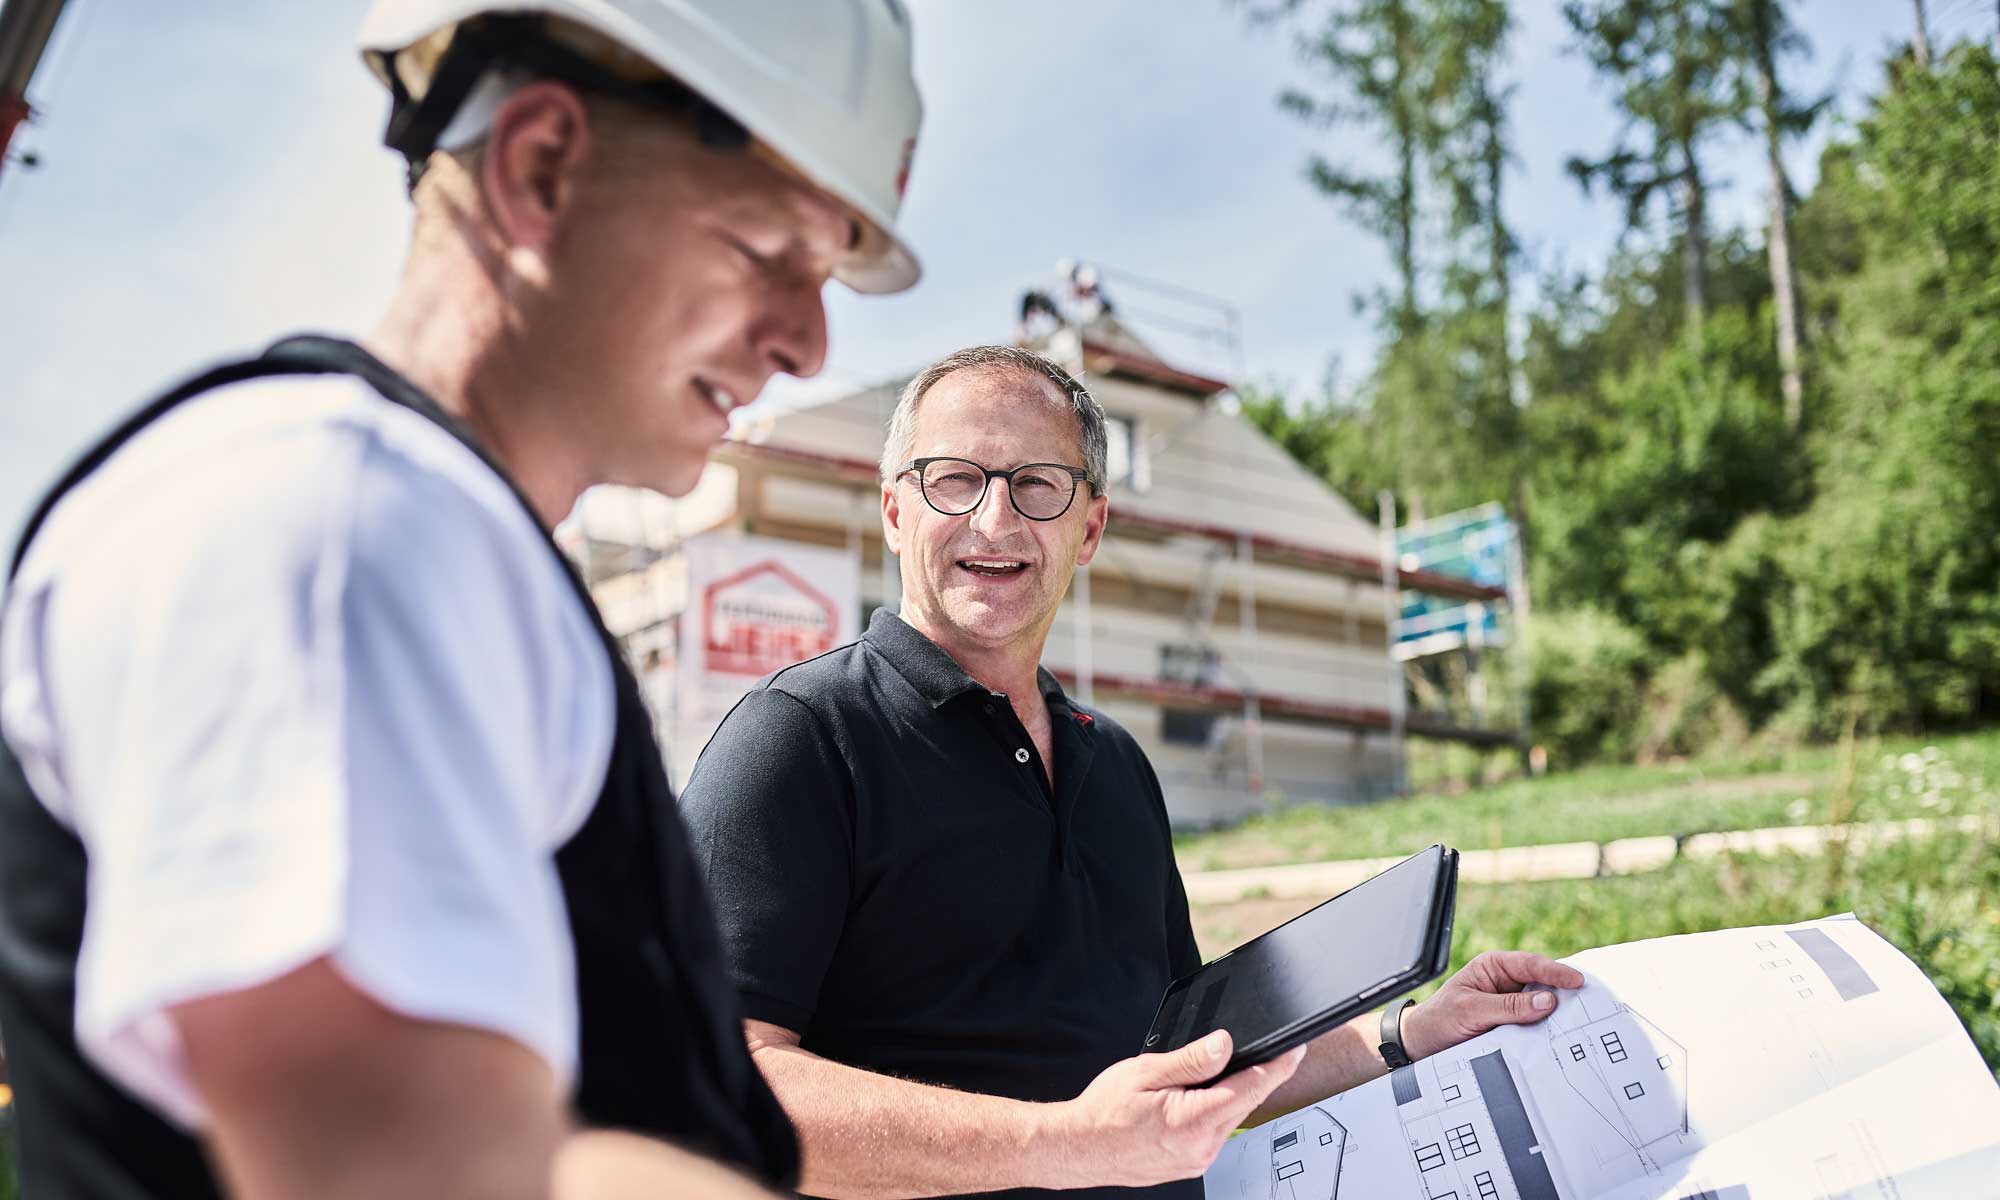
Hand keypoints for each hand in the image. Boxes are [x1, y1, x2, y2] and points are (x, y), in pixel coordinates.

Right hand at [1043, 1031, 1306, 1188]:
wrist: (1080, 1147)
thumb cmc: (1104, 1110)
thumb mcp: (1147, 1072)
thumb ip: (1192, 1060)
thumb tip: (1226, 1044)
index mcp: (1193, 1121)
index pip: (1251, 1088)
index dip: (1278, 1065)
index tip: (1296, 1048)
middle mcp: (1202, 1147)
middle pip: (1246, 1102)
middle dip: (1255, 1075)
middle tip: (1253, 1050)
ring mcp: (1199, 1160)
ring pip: (1232, 1117)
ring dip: (1231, 1095)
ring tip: (1203, 1077)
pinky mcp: (1193, 1165)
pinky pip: (1217, 1132)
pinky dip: (1215, 1111)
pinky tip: (1194, 1100)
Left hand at [1400, 951, 1586, 1060]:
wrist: (1421, 1046)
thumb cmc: (1440, 1020)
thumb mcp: (1471, 1010)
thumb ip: (1508, 1006)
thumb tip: (1548, 1000)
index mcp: (1494, 967)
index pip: (1531, 964)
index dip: (1556, 972)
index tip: (1577, 982)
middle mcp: (1507, 983)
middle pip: (1544, 984)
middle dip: (1566, 994)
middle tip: (1592, 1005)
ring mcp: (1513, 1006)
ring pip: (1544, 1007)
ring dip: (1560, 1016)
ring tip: (1584, 1024)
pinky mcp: (1515, 1028)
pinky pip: (1537, 1027)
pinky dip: (1550, 1033)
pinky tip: (1564, 1040)